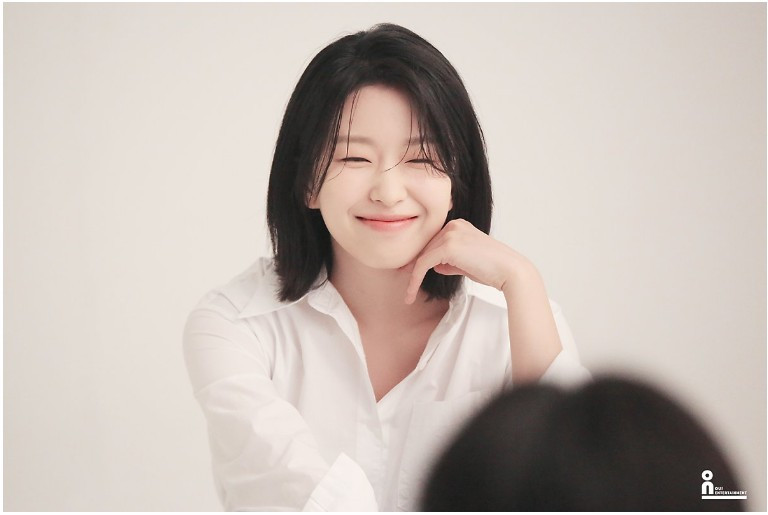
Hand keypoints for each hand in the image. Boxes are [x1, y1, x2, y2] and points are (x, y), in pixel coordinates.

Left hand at [404, 218, 532, 303]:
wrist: (509, 271)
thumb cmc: (492, 269)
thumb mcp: (467, 263)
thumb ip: (450, 261)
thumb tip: (434, 265)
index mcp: (459, 225)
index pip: (433, 242)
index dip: (420, 258)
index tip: (408, 272)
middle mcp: (453, 225)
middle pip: (426, 248)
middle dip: (413, 266)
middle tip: (404, 284)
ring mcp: (451, 233)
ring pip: (422, 256)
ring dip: (413, 277)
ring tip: (408, 295)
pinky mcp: (448, 246)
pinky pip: (423, 263)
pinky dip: (415, 279)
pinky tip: (411, 292)